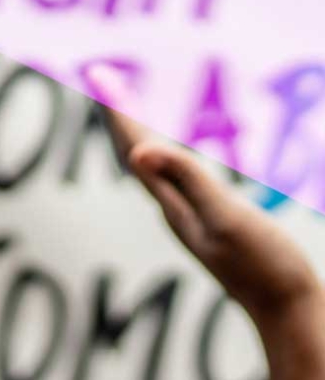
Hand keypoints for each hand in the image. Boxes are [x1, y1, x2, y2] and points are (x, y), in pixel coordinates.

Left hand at [90, 66, 322, 327]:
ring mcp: (190, 217)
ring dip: (135, 132)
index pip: (136, 148)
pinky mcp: (208, 224)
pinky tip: (163, 154)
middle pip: (136, 153)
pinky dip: (163, 155)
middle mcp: (174, 209)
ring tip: (120, 103)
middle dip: (119, 113)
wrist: (283, 308)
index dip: (118, 109)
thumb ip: (185, 181)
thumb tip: (137, 152)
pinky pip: (174, 179)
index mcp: (174, 202)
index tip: (97, 71)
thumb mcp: (224, 217)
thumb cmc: (261, 264)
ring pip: (152, 167)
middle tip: (99, 74)